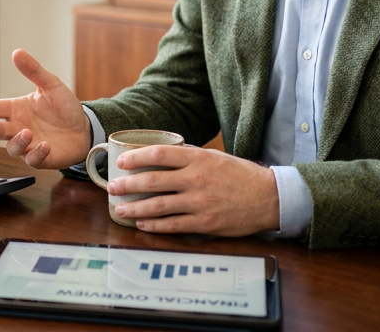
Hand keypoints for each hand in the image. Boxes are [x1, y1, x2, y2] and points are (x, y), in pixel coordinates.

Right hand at [0, 49, 91, 168]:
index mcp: (17, 109)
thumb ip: (33, 71)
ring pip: (13, 148)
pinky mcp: (41, 158)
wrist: (84, 128)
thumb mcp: (51, 85)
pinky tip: (45, 145)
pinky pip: (33, 160)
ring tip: (27, 133)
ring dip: (18, 141)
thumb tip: (17, 52)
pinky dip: (36, 154)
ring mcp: (28, 145)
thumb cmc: (63, 107)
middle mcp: (18, 127)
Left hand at [107, 145, 280, 235]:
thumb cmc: (240, 175)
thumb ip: (189, 156)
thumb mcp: (214, 157)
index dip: (136, 158)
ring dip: (135, 209)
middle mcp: (196, 179)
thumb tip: (162, 154)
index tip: (121, 162)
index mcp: (198, 159)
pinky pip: (173, 225)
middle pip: (153, 181)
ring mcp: (199, 203)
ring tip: (119, 209)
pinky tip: (142, 225)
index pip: (159, 154)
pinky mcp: (204, 223)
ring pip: (159, 206)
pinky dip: (154, 225)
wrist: (268, 197)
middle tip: (111, 187)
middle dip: (127, 185)